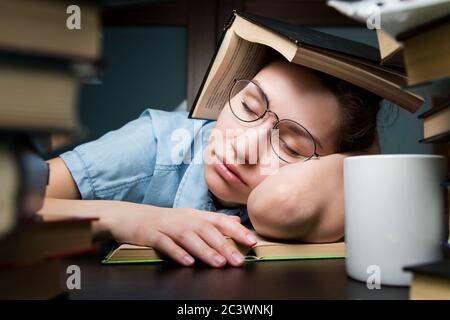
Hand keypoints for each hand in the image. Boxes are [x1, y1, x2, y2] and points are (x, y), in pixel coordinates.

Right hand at [108, 206, 256, 267]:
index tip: (252, 241)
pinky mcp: (151, 235)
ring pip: (188, 238)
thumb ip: (213, 221)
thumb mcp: (190, 217)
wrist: (131, 216)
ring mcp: (167, 227)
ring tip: (218, 263)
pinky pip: (165, 244)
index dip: (236, 231)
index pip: (219, 221)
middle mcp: (184, 219)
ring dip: (204, 251)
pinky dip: (177, 253)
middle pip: (206, 230)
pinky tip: (188, 262)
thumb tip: (237, 221)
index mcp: (195, 215)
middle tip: (238, 260)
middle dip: (224, 245)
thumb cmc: (166, 220)